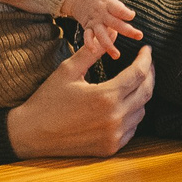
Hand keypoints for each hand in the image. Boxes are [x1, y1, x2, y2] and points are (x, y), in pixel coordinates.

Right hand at [5, 34, 155, 158]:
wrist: (31, 134)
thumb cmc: (47, 100)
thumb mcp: (68, 70)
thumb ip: (93, 51)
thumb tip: (114, 34)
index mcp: (106, 97)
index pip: (139, 74)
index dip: (145, 60)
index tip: (147, 50)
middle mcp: (115, 118)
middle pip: (146, 92)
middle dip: (150, 74)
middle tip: (147, 63)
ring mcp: (114, 136)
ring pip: (141, 111)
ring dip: (141, 95)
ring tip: (135, 82)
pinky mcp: (110, 148)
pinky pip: (132, 129)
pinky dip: (132, 115)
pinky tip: (126, 105)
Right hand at [60, 0, 142, 61]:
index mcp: (107, 2)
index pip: (117, 8)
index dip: (125, 12)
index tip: (132, 15)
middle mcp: (101, 13)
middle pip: (115, 23)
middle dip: (127, 30)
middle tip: (139, 36)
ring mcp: (94, 22)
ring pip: (101, 34)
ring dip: (108, 45)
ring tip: (117, 55)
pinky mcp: (87, 27)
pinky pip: (87, 37)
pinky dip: (89, 43)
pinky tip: (94, 51)